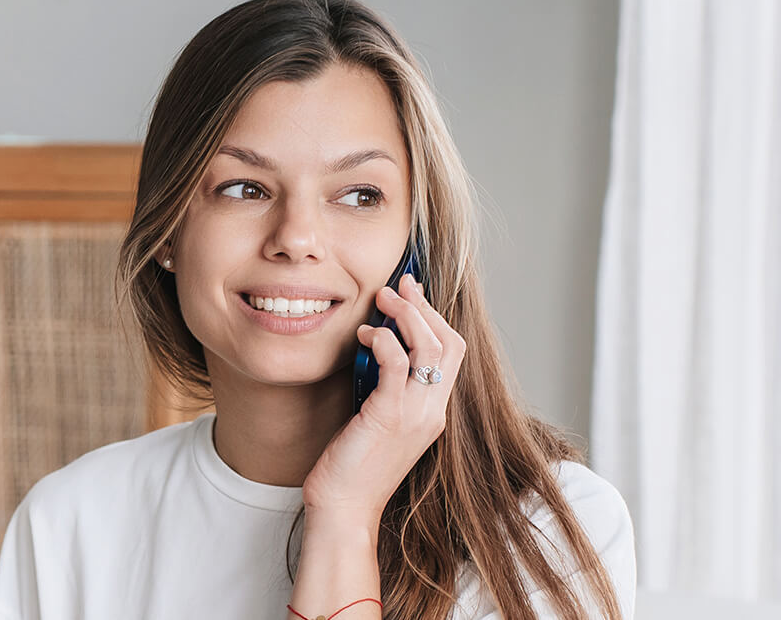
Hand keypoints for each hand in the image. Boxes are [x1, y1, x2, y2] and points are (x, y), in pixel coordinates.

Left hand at [301, 272, 466, 523]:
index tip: (411, 294)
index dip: (434, 318)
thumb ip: (386, 389)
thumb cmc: (352, 467)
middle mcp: (433, 412)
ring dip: (406, 315)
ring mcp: (416, 415)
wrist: (344, 510)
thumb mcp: (378, 422)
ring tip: (381, 301)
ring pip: (430, 348)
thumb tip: (377, 348)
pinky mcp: (390, 416)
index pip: (451, 354)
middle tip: (397, 287)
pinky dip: (384, 340)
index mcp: (434, 413)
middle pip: (449, 344)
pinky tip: (366, 336)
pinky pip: (397, 363)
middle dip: (424, 307)